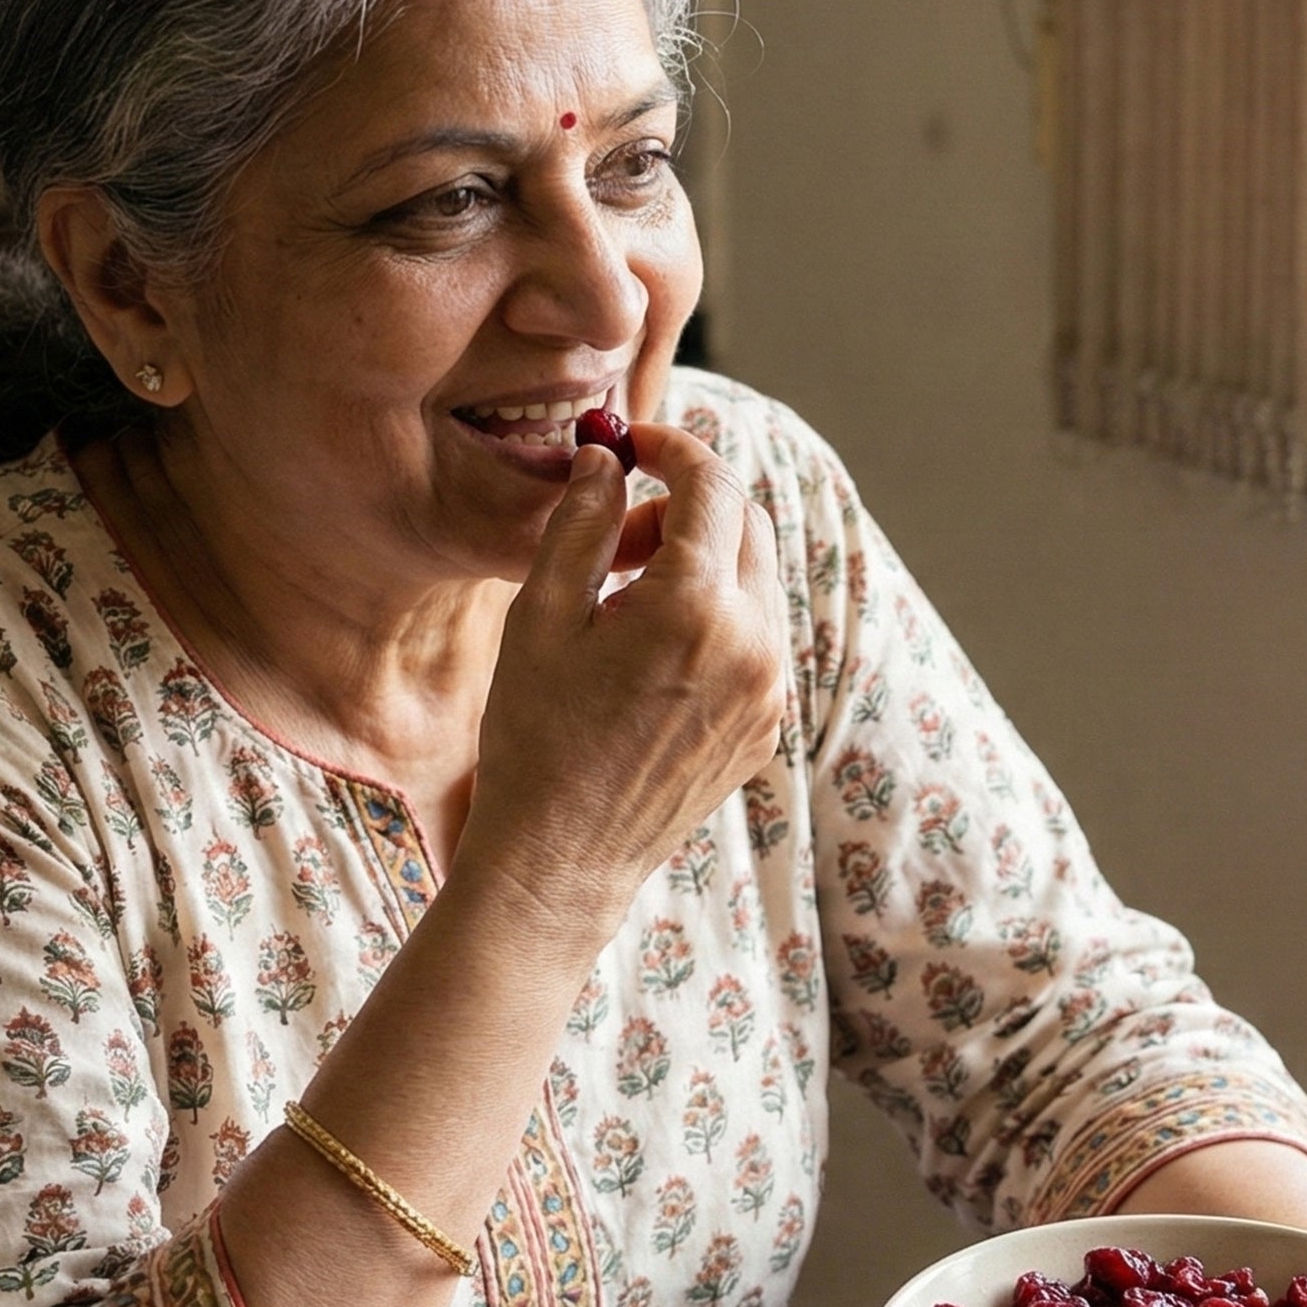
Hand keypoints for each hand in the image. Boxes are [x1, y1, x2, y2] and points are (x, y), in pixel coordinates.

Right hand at [462, 422, 788, 937]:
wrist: (562, 861)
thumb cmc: (536, 739)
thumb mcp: (541, 617)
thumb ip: (582, 523)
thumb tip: (607, 459)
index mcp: (697, 608)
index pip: (712, 484)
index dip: (673, 448)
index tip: (633, 445)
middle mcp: (754, 645)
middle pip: (746, 522)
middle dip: (685, 506)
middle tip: (615, 538)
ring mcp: (769, 690)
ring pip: (756, 577)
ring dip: (701, 561)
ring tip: (622, 603)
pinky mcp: (766, 724)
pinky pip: (756, 636)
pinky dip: (715, 615)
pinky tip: (647, 654)